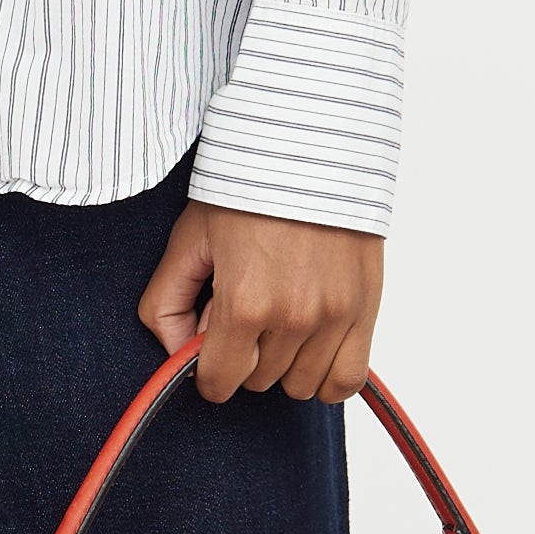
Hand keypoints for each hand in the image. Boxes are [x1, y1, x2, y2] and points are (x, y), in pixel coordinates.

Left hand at [138, 200, 383, 405]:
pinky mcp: (366, 308)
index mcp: (245, 304)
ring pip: (300, 386)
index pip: (220, 381)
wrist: (311, 148)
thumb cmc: (249, 186)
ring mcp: (335, 317)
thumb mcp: (190, 239)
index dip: (207, 372)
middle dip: (243, 357)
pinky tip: (312, 349)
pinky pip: (347, 380)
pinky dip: (327, 376)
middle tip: (245, 315)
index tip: (209, 354)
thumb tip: (174, 351)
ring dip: (283, 365)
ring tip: (279, 322)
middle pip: (258, 382)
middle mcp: (294, 318)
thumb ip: (168, 302)